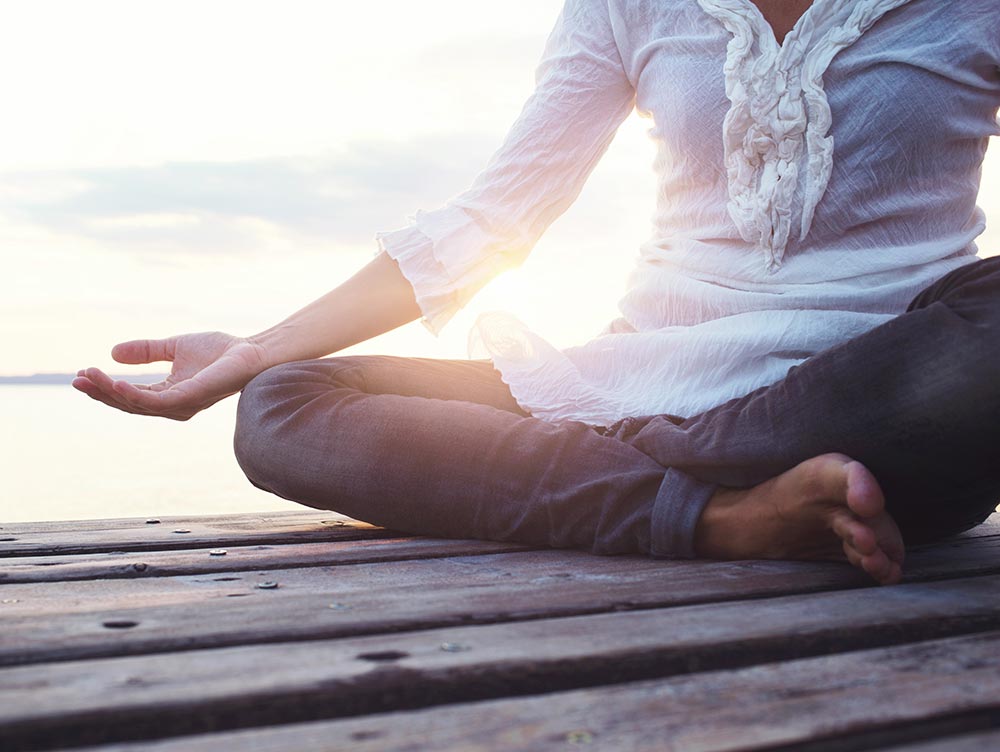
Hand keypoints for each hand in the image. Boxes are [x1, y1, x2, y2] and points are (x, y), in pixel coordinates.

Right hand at [73, 331, 271, 419]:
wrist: (249, 351)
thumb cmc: (220, 351)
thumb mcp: (174, 347)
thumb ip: (146, 351)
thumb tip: (112, 353)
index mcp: (169, 394)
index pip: (130, 395)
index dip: (105, 386)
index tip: (82, 372)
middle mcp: (174, 405)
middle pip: (129, 404)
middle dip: (101, 392)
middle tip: (77, 378)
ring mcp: (182, 405)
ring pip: (137, 404)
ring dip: (111, 391)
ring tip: (89, 376)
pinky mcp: (191, 398)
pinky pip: (157, 402)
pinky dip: (135, 394)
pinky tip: (118, 384)